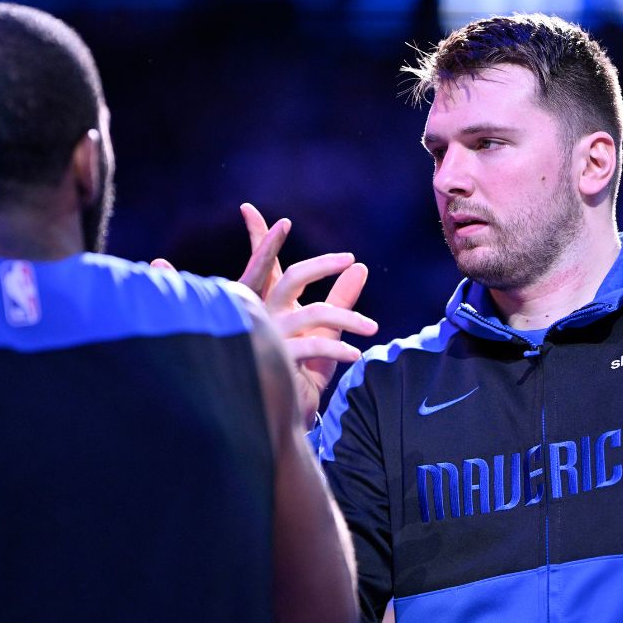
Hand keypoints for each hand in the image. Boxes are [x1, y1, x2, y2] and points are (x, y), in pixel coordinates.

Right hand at [238, 203, 376, 426]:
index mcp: (269, 305)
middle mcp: (265, 316)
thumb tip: (360, 267)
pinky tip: (356, 356)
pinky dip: (340, 349)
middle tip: (349, 258)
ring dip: (349, 319)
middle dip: (321, 264)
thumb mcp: (326, 330)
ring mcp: (271, 338)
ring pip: (314, 313)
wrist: (287, 413)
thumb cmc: (303, 368)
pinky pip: (317, 346)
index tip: (249, 209)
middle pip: (292, 278)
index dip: (258, 238)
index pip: (264, 267)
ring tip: (372, 329)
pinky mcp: (281, 361)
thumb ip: (340, 299)